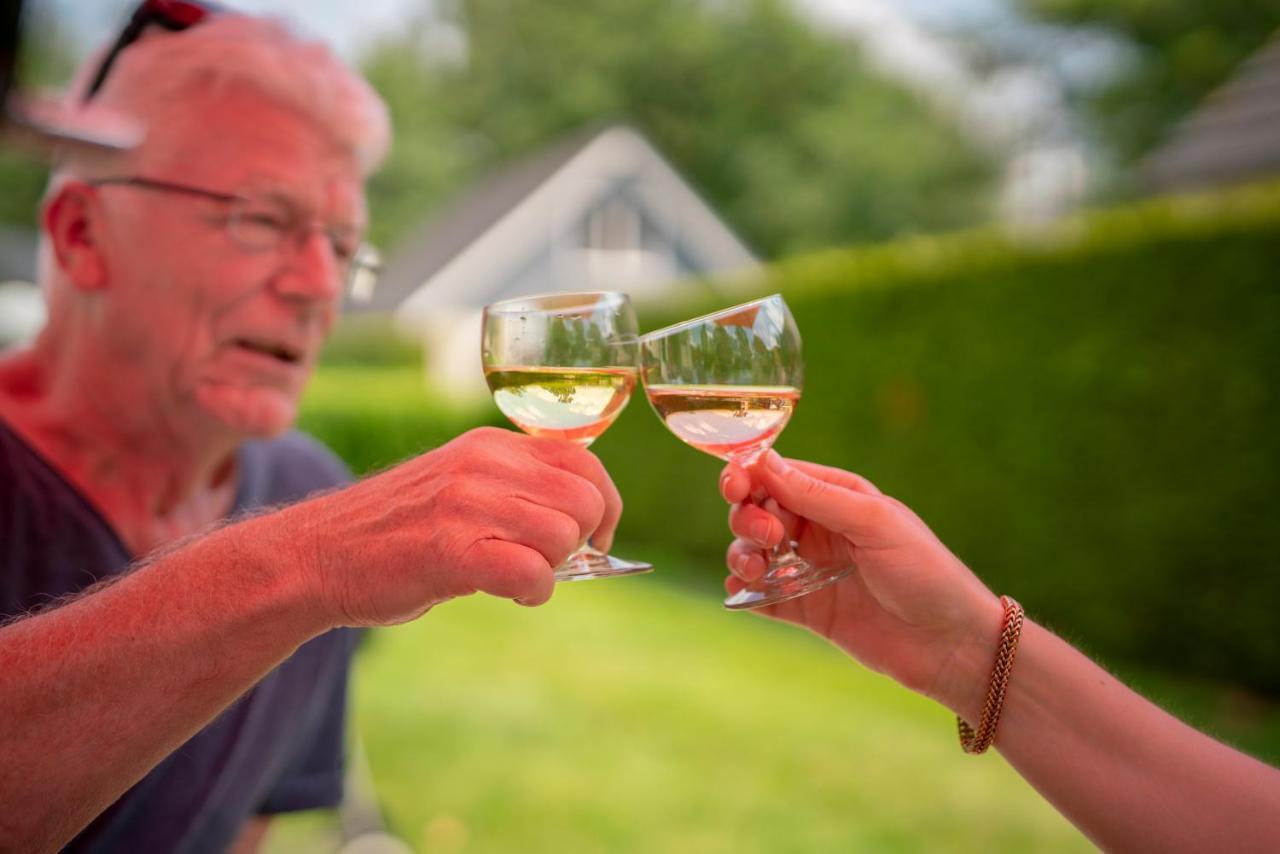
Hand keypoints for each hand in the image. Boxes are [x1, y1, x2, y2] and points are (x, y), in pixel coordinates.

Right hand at [255, 427, 621, 626]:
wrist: (316, 555)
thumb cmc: (395, 533)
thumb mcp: (458, 486)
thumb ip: (514, 492)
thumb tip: (586, 527)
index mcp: (489, 445)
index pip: (582, 460)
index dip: (603, 503)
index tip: (597, 535)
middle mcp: (483, 464)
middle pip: (583, 501)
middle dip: (581, 541)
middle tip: (547, 562)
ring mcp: (466, 504)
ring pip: (563, 536)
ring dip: (551, 569)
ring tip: (514, 577)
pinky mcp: (451, 550)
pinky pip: (532, 572)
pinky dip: (534, 592)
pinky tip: (512, 594)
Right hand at [721, 451, 1001, 717]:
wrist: (952, 646)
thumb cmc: (927, 573)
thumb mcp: (874, 523)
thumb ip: (816, 495)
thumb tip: (763, 460)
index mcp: (838, 497)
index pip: (778, 475)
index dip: (749, 476)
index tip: (735, 487)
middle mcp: (820, 529)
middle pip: (759, 511)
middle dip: (748, 518)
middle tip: (768, 538)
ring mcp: (811, 570)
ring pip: (754, 552)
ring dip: (742, 554)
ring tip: (754, 570)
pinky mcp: (808, 610)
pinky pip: (762, 595)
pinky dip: (745, 591)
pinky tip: (743, 592)